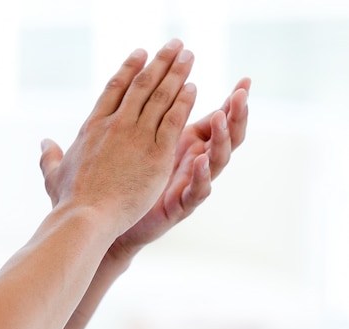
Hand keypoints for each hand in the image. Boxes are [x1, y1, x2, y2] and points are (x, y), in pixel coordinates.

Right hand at [40, 39, 196, 238]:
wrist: (86, 216)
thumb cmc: (69, 200)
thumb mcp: (53, 174)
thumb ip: (50, 155)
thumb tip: (44, 142)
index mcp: (93, 127)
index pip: (114, 88)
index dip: (129, 68)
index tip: (141, 53)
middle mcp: (116, 125)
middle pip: (142, 85)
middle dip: (160, 62)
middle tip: (174, 45)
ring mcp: (137, 137)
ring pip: (161, 97)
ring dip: (177, 74)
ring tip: (188, 57)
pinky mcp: (156, 154)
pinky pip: (173, 120)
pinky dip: (183, 102)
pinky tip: (192, 88)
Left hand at [103, 77, 250, 260]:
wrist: (112, 217)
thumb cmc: (131, 178)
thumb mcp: (148, 140)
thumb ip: (161, 115)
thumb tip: (164, 80)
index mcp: (191, 145)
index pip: (220, 120)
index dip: (234, 102)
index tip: (246, 81)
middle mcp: (196, 162)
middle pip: (226, 138)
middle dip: (236, 115)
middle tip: (241, 94)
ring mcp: (191, 184)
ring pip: (217, 161)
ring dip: (221, 140)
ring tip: (220, 119)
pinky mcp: (181, 206)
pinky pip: (197, 191)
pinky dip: (201, 176)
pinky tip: (201, 160)